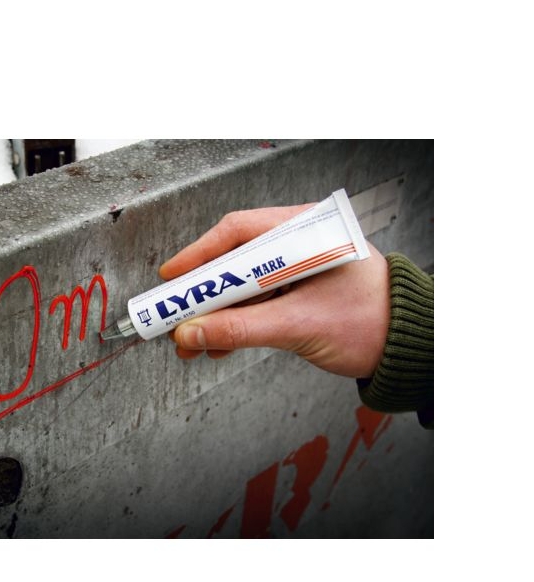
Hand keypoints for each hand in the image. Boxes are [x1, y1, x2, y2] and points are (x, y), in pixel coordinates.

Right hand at [159, 205, 390, 378]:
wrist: (408, 350)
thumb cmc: (373, 324)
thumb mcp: (298, 325)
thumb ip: (240, 329)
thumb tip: (191, 334)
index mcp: (305, 231)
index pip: (238, 233)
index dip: (199, 256)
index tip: (172, 279)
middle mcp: (298, 244)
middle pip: (234, 262)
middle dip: (202, 294)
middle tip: (173, 314)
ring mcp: (296, 270)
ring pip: (242, 286)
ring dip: (215, 314)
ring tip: (189, 342)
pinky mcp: (296, 293)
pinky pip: (256, 303)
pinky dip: (235, 323)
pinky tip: (216, 344)